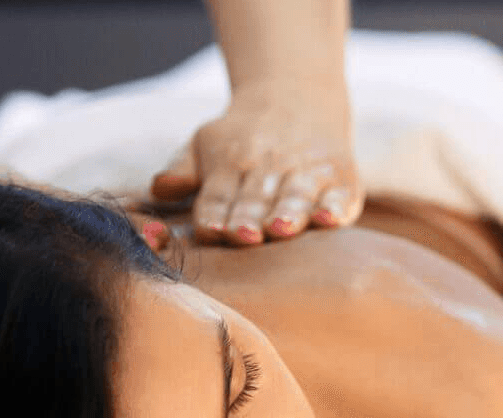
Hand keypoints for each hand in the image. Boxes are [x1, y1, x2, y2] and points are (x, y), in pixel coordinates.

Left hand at [149, 86, 362, 245]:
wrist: (297, 96)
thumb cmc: (242, 138)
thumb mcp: (205, 143)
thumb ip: (181, 170)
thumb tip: (160, 187)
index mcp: (229, 163)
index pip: (217, 195)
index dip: (215, 214)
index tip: (212, 231)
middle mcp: (269, 167)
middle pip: (256, 199)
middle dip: (250, 217)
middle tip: (244, 237)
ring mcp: (307, 172)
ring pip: (296, 196)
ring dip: (289, 212)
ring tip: (281, 228)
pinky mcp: (341, 177)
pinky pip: (340, 195)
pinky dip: (336, 208)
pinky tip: (329, 219)